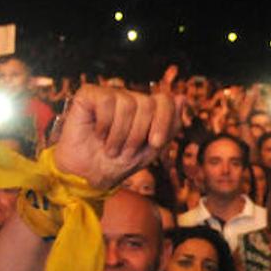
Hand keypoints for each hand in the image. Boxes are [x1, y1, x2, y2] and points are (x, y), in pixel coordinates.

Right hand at [53, 65, 179, 190]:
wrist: (89, 175)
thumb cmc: (119, 162)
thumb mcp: (152, 149)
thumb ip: (170, 125)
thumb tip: (182, 98)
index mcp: (146, 108)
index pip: (165, 100)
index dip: (163, 121)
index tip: (154, 143)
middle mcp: (129, 97)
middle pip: (147, 104)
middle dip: (138, 134)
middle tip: (125, 150)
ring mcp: (109, 95)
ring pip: (127, 104)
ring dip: (119, 134)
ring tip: (110, 146)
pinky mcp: (89, 95)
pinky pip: (106, 101)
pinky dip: (104, 125)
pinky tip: (98, 134)